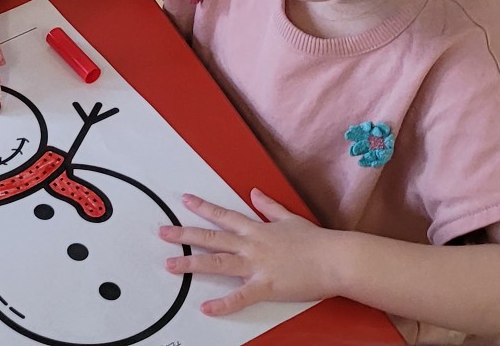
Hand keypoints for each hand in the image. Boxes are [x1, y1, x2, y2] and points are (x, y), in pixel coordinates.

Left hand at [159, 190, 343, 315]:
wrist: (336, 259)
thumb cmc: (317, 241)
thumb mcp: (290, 218)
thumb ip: (269, 206)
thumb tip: (254, 192)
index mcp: (257, 229)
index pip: (224, 216)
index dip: (203, 208)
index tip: (185, 201)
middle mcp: (252, 245)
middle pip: (212, 238)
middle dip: (185, 235)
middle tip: (162, 233)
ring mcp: (257, 265)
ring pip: (218, 263)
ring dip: (192, 264)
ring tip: (170, 266)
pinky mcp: (266, 286)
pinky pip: (241, 297)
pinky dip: (223, 304)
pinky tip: (206, 308)